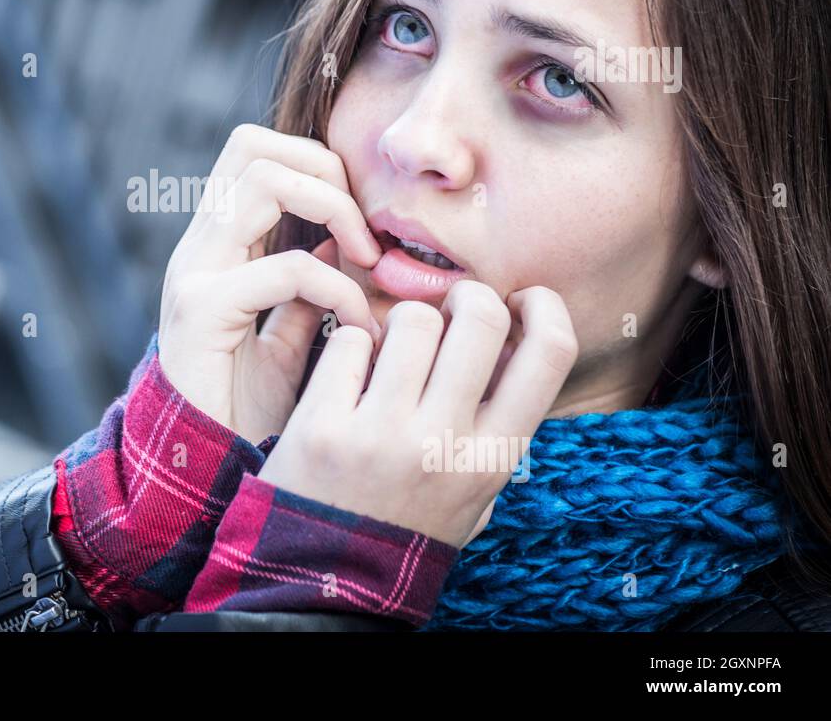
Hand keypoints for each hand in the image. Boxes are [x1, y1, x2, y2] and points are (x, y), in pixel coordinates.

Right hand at [157, 124, 383, 444]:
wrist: (200, 468)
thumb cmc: (242, 407)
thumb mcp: (285, 339)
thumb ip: (307, 290)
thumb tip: (339, 247)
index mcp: (218, 245)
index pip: (255, 151)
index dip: (316, 164)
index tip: (361, 223)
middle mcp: (200, 247)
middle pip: (253, 146)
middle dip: (325, 172)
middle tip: (366, 235)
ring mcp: (195, 273)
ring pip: (263, 180)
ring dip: (333, 208)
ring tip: (366, 262)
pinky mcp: (201, 311)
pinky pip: (284, 268)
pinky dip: (338, 288)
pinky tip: (360, 326)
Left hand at [257, 280, 578, 547]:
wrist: (327, 580)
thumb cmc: (406, 523)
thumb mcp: (474, 491)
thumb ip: (498, 427)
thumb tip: (516, 339)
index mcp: (493, 458)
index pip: (551, 353)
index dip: (544, 307)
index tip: (521, 300)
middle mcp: (444, 442)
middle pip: (481, 317)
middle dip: (466, 295)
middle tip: (449, 308)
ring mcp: (382, 432)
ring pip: (413, 318)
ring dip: (402, 320)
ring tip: (390, 347)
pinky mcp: (323, 426)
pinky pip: (348, 340)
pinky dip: (349, 343)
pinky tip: (348, 372)